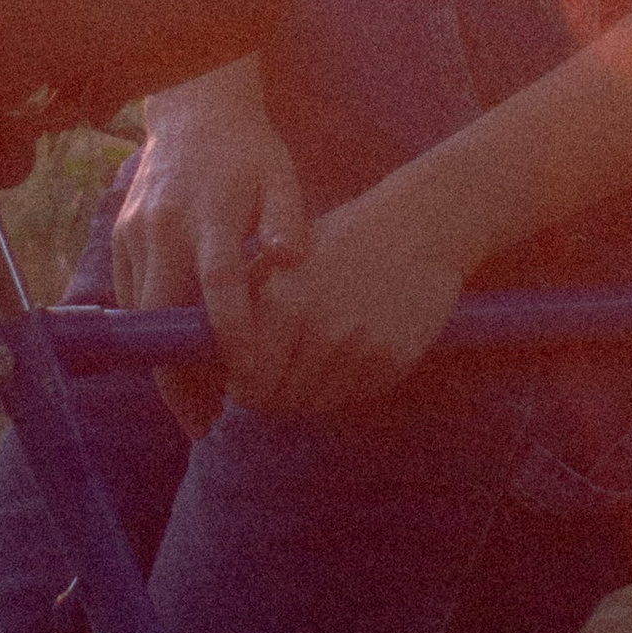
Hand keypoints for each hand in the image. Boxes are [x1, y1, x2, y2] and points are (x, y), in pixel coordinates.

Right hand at [112, 76, 307, 437]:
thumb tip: (289, 262)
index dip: (229, 335)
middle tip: (206, 422)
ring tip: (195, 405)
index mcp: (212, 214)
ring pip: (140, 316)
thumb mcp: (280, 176)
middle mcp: (165, 226)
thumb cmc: (247, 152)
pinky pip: (128, 299)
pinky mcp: (120, 237)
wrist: (192, 112)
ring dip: (162, 364)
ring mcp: (136, 233)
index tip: (244, 381)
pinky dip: (149, 335)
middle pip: (162, 316)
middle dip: (181, 376)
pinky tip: (175, 363)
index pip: (217, 285)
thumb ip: (288, 220)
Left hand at [207, 172, 474, 420]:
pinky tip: (349, 352)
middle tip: (280, 377)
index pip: (247, 383)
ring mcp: (359, 348)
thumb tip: (212, 353)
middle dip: (273, 396)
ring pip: (316, 405)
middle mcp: (320, 330)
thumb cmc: (341, 240)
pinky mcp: (392, 360)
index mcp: (283, 302)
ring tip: (314, 361)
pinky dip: (344, 385)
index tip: (246, 380)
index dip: (243, 388)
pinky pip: (353, 396)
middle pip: (280, 402)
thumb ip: (247, 302)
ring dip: (308, 393)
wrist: (418, 227)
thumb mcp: (284, 257)